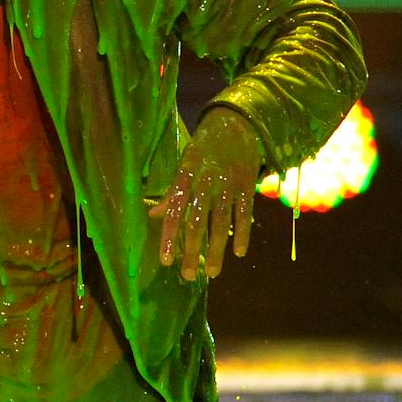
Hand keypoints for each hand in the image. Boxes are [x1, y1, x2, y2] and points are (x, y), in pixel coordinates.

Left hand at [150, 108, 261, 280]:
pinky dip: (243, 234)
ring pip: (221, 223)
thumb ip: (171, 193)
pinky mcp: (247, 185)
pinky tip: (238, 253)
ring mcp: (227, 184)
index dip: (169, 238)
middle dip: (192, 252)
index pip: (174, 213)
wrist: (234, 126)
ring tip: (213, 272)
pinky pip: (244, 214)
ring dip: (217, 250)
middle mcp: (204, 183)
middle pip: (197, 223)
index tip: (166, 261)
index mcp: (184, 179)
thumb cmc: (202, 151)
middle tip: (188, 275)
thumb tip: (154, 216)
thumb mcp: (182, 167)